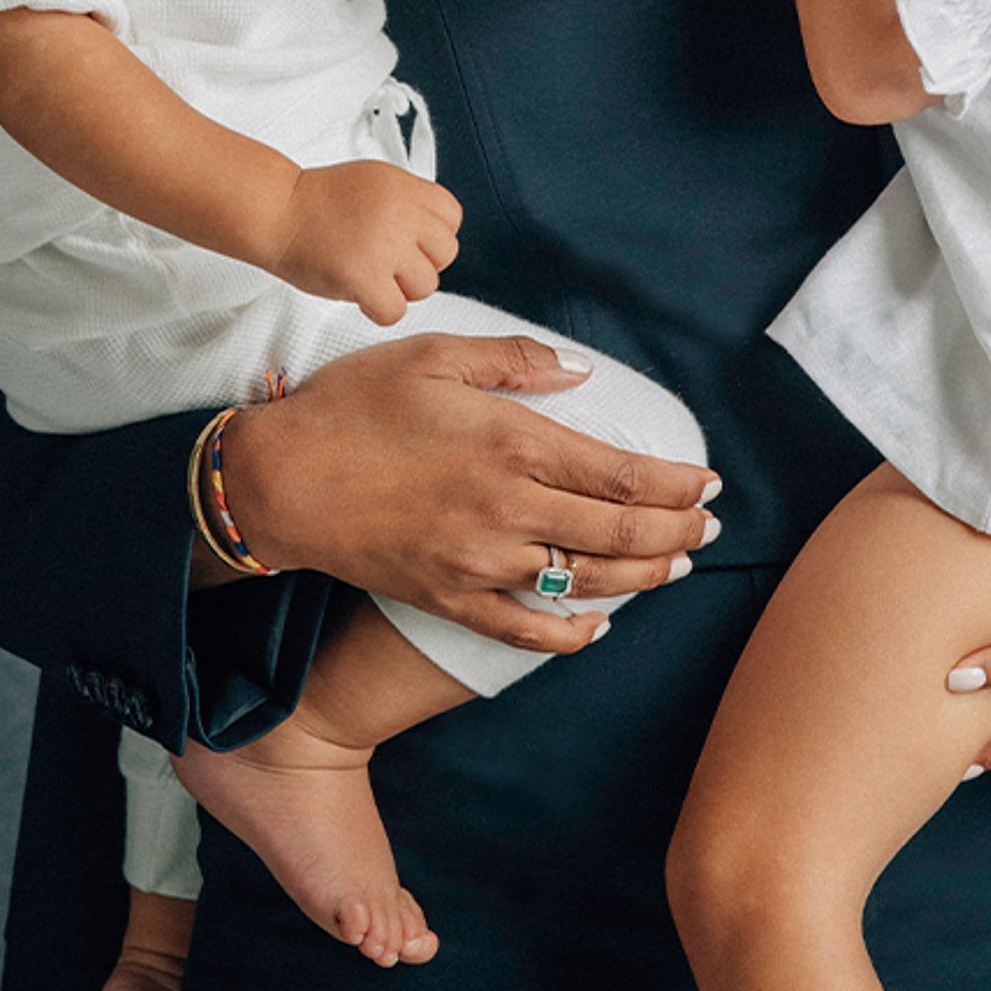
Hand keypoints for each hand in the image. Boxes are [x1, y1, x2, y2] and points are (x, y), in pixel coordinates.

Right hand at [214, 331, 719, 651]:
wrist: (281, 481)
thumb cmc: (352, 407)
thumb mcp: (434, 355)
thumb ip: (514, 360)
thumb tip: (580, 373)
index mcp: (513, 442)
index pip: (623, 475)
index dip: (678, 485)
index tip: (708, 484)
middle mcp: (509, 508)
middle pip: (621, 532)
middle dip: (679, 533)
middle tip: (709, 530)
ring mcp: (481, 562)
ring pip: (587, 582)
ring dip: (643, 578)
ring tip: (675, 568)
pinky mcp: (449, 598)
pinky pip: (525, 631)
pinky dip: (571, 635)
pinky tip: (598, 626)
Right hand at [269, 160, 462, 325]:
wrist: (275, 211)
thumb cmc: (316, 203)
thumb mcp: (373, 182)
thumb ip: (408, 202)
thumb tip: (435, 233)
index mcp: (404, 186)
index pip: (452, 218)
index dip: (431, 236)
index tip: (407, 241)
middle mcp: (401, 212)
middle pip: (445, 253)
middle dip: (419, 263)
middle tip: (387, 263)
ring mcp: (384, 245)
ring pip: (426, 286)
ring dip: (400, 289)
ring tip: (369, 277)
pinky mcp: (364, 276)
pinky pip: (396, 311)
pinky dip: (379, 310)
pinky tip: (360, 295)